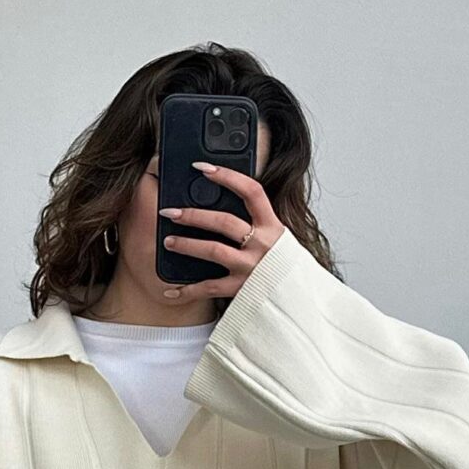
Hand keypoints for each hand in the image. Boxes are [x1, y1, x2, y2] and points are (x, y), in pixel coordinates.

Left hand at [157, 162, 284, 298]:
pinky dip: (187, 290)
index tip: (202, 168)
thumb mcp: (278, 239)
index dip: (227, 176)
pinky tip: (171, 291)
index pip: (251, 192)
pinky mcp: (242, 289)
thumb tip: (222, 205)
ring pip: (213, 250)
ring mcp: (251, 267)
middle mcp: (263, 244)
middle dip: (193, 214)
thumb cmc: (284, 266)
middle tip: (170, 212)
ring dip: (187, 245)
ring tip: (168, 241)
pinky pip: (209, 288)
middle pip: (224, 221)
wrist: (300, 300)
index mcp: (273, 226)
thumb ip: (257, 224)